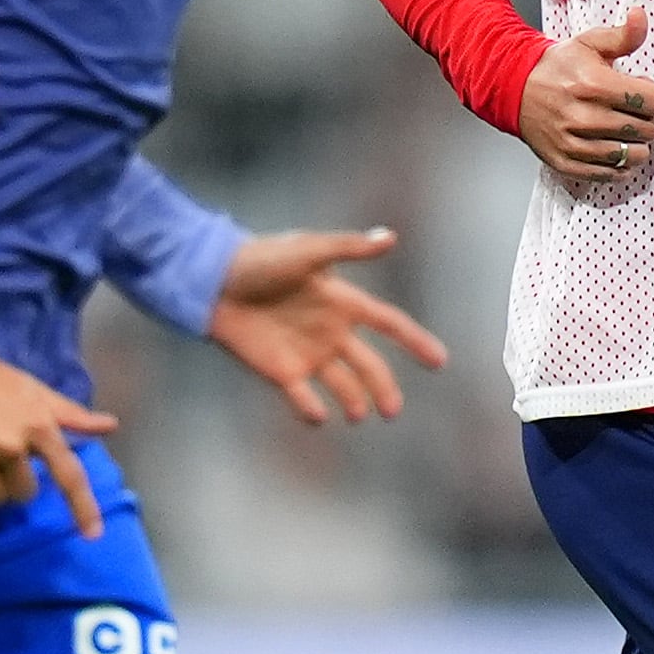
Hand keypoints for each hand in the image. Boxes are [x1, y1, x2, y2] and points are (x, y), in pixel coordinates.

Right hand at [0, 349, 116, 536]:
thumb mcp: (33, 390)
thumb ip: (71, 414)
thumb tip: (110, 426)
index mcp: (37, 426)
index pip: (68, 474)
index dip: (83, 507)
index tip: (93, 534)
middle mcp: (9, 445)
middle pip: (25, 493)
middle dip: (19, 484)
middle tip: (4, 464)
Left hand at [209, 225, 450, 424]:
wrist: (214, 281)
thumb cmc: (262, 259)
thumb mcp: (308, 250)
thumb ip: (349, 249)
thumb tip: (390, 237)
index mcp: (343, 302)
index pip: (389, 324)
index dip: (415, 341)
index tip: (440, 361)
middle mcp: (331, 331)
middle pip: (369, 365)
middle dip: (384, 388)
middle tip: (392, 411)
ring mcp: (307, 353)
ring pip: (342, 386)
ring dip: (354, 402)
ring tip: (358, 416)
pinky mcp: (281, 371)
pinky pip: (302, 397)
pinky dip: (311, 410)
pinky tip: (318, 416)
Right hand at [519, 6, 653, 186]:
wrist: (514, 88)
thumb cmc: (557, 67)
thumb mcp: (589, 43)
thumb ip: (622, 35)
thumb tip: (640, 16)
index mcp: (592, 84)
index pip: (652, 101)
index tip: (642, 91)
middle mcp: (582, 117)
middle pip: (646, 129)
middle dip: (647, 119)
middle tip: (634, 111)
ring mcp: (573, 143)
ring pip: (632, 155)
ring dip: (637, 144)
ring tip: (626, 131)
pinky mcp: (566, 162)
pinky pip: (610, 174)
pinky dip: (619, 165)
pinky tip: (614, 148)